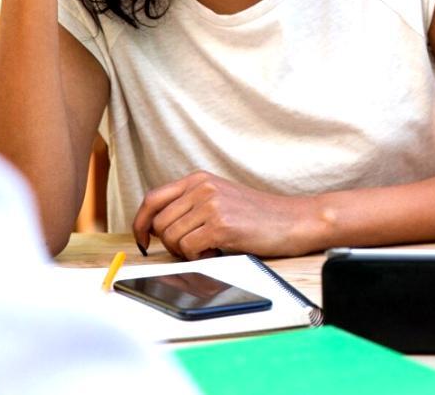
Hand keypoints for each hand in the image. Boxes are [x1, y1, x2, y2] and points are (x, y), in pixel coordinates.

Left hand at [132, 171, 319, 259]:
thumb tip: (155, 228)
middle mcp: (202, 187)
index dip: (140, 223)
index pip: (152, 199)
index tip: (142, 241)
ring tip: (212, 246)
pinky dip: (200, 256)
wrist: (294, 220)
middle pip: (159, 224)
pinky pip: (189, 249)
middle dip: (170, 244)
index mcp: (199, 179)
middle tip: (195, 247)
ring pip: (171, 239)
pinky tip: (219, 249)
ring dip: (187, 251)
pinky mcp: (220, 225)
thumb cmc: (259, 216)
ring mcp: (211, 204)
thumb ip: (191, 205)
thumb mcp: (221, 199)